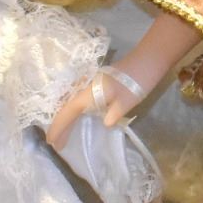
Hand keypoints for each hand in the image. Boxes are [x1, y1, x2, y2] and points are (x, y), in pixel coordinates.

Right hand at [46, 12, 202, 147]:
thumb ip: (114, 113)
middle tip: (57, 144)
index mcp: (89, 92)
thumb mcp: (128, 100)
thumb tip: (105, 124)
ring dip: (67, 118)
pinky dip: (75, 111)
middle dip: (60, 125)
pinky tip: (79, 117)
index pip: (67, 112)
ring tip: (64, 135)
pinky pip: (80, 100)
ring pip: (72, 103)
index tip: (52, 143)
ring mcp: (91, 83)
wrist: (149, 58)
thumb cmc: (138, 79)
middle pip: (67, 108)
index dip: (58, 128)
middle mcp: (85, 87)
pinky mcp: (99, 83)